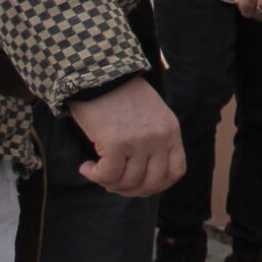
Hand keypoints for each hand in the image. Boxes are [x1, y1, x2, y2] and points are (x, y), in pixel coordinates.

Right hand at [66, 75, 184, 196]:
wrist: (99, 71)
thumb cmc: (119, 92)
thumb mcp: (150, 113)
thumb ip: (153, 138)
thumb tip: (141, 174)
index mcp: (170, 130)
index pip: (176, 172)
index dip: (157, 185)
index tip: (138, 184)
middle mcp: (159, 137)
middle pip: (152, 183)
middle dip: (130, 190)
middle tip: (112, 183)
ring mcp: (140, 141)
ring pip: (128, 182)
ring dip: (108, 182)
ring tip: (96, 171)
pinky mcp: (116, 142)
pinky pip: (108, 175)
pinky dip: (94, 175)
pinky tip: (86, 167)